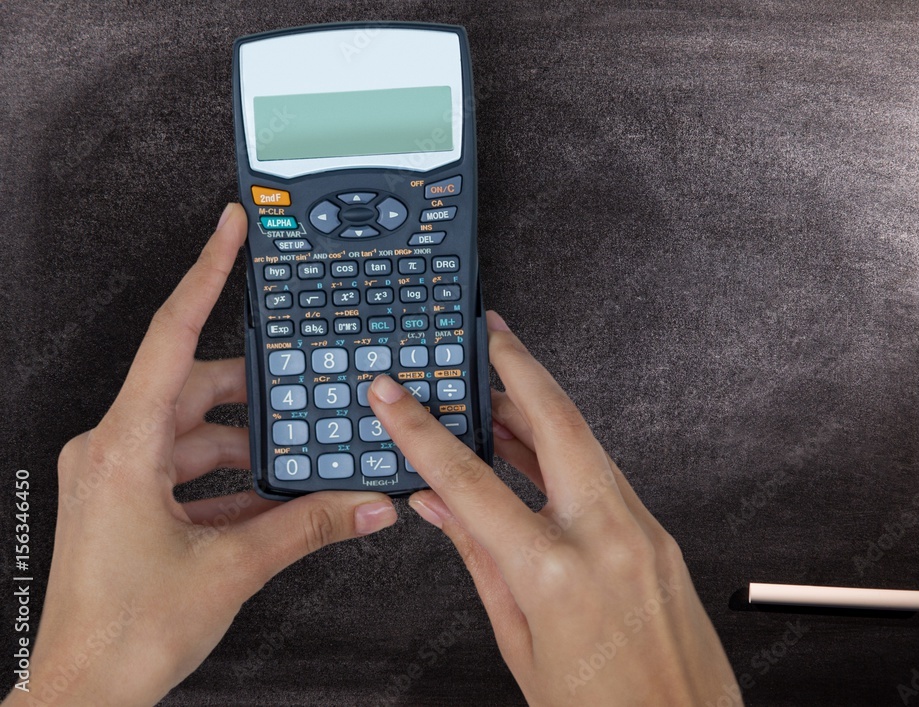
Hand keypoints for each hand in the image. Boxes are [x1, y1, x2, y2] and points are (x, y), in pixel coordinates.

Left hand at [4, 205, 397, 706]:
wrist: (82, 694)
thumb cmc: (125, 634)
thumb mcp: (233, 568)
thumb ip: (310, 526)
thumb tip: (367, 503)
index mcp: (123, 448)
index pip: (169, 337)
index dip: (205, 275)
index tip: (228, 231)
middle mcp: (112, 451)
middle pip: (195, 390)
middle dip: (253, 393)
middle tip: (300, 386)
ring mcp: (115, 477)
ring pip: (193, 435)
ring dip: (245, 448)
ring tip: (297, 462)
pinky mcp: (124, 503)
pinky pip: (185, 472)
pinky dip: (227, 481)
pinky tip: (269, 501)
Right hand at [368, 311, 739, 705]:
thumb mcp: (518, 642)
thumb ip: (478, 560)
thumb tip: (438, 506)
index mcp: (555, 573)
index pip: (471, 481)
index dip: (423, 431)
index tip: (396, 397)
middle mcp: (606, 537)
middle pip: (555, 420)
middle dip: (516, 365)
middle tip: (486, 332)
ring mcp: (643, 531)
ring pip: (583, 440)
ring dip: (539, 403)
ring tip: (498, 383)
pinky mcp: (660, 535)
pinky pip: (603, 472)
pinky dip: (564, 447)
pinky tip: (535, 443)